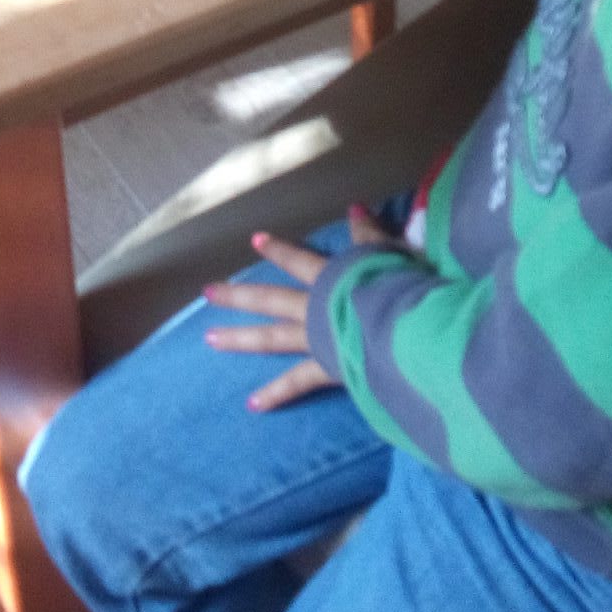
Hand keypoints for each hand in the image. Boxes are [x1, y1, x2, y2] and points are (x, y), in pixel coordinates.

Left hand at [204, 208, 392, 410]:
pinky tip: (251, 404)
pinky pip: (296, 383)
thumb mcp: (389, 253)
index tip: (254, 240)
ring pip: (270, 337)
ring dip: (238, 337)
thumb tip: (354, 207)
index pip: (299, 261)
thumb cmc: (402, 288)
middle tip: (207, 292)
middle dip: (237, 295)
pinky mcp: (325, 367)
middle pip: (269, 298)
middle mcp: (314, 307)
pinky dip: (275, 394)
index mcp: (331, 279)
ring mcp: (315, 338)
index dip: (278, 250)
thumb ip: (369, 233)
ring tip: (210, 338)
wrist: (404, 327)